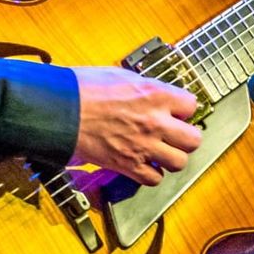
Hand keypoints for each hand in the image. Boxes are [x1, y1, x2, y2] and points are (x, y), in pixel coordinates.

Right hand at [71, 68, 201, 185]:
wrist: (61, 110)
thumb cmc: (83, 89)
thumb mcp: (121, 75)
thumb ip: (146, 89)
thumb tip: (155, 95)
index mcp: (156, 95)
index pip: (192, 106)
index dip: (184, 110)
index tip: (177, 112)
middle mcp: (155, 122)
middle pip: (193, 140)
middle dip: (185, 138)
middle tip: (175, 135)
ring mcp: (143, 146)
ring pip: (179, 162)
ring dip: (171, 158)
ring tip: (161, 152)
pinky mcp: (128, 165)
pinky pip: (154, 179)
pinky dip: (151, 174)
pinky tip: (145, 164)